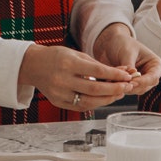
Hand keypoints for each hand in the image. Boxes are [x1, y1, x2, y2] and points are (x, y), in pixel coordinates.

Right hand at [18, 44, 136, 111]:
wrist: (33, 66)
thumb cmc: (57, 57)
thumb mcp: (76, 54)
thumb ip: (96, 65)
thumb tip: (120, 73)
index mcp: (68, 63)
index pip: (97, 70)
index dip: (114, 74)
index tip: (128, 75)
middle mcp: (63, 79)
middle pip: (95, 89)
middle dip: (115, 89)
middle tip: (128, 87)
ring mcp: (60, 93)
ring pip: (89, 101)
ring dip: (108, 99)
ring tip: (119, 94)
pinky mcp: (58, 102)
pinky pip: (81, 107)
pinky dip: (95, 104)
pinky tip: (105, 99)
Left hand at [92, 23, 160, 94]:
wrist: (111, 43)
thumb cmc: (122, 43)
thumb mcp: (127, 52)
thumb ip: (130, 66)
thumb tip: (130, 79)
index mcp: (156, 64)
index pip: (153, 78)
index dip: (143, 82)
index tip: (132, 82)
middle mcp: (150, 75)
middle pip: (145, 87)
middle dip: (132, 86)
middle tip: (120, 83)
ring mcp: (140, 81)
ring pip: (135, 90)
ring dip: (124, 87)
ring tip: (113, 79)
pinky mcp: (130, 84)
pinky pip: (126, 90)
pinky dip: (119, 87)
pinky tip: (111, 81)